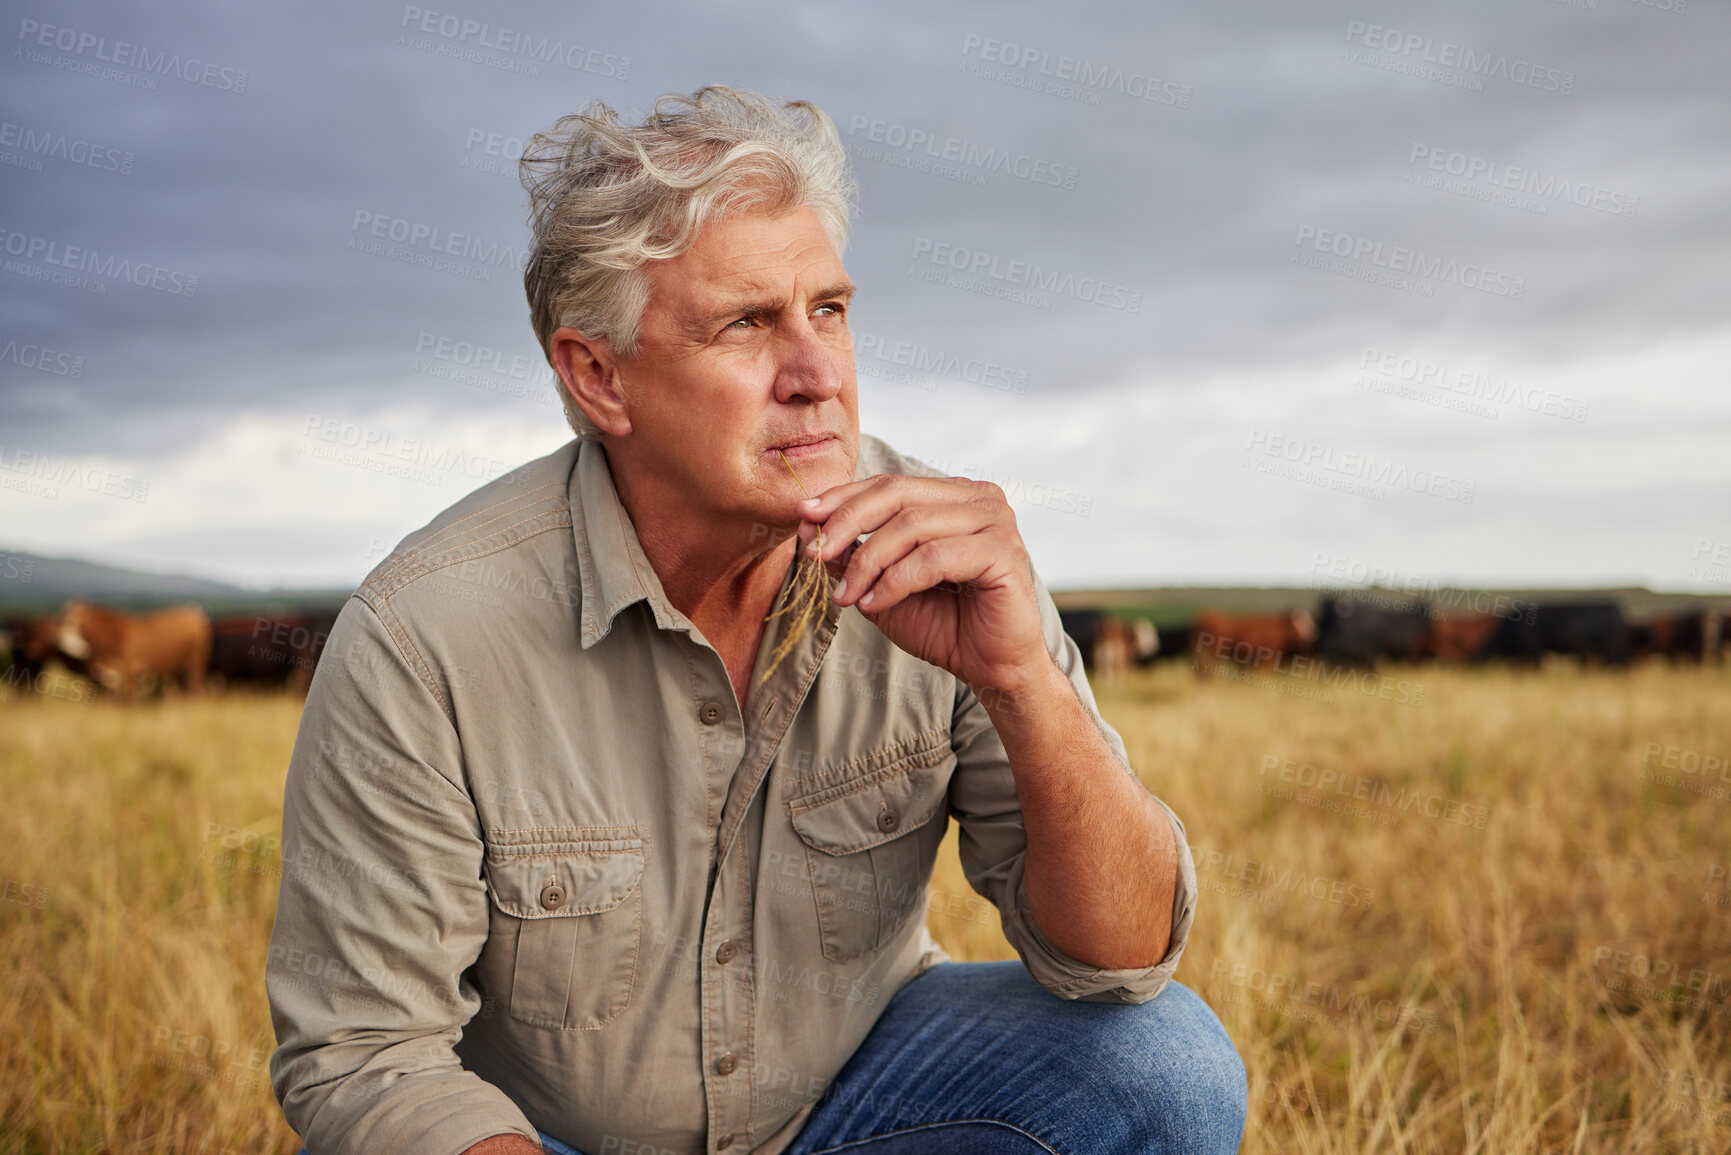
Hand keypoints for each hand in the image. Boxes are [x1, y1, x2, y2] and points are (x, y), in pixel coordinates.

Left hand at [796, 475, 1049, 693]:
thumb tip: (809, 524)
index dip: (843, 498)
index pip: (889, 484)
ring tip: (846, 595)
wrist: (992, 668)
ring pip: (911, 525)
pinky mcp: (1002, 550)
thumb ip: (853, 555)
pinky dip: (895, 582)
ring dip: (868, 562)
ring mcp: (996, 520)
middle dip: (847, 523)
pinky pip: (933, 557)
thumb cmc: (945, 626)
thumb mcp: (883, 586)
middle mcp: (979, 498)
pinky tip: (874, 604)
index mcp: (954, 496)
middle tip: (815, 553)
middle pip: (897, 494)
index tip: (803, 516)